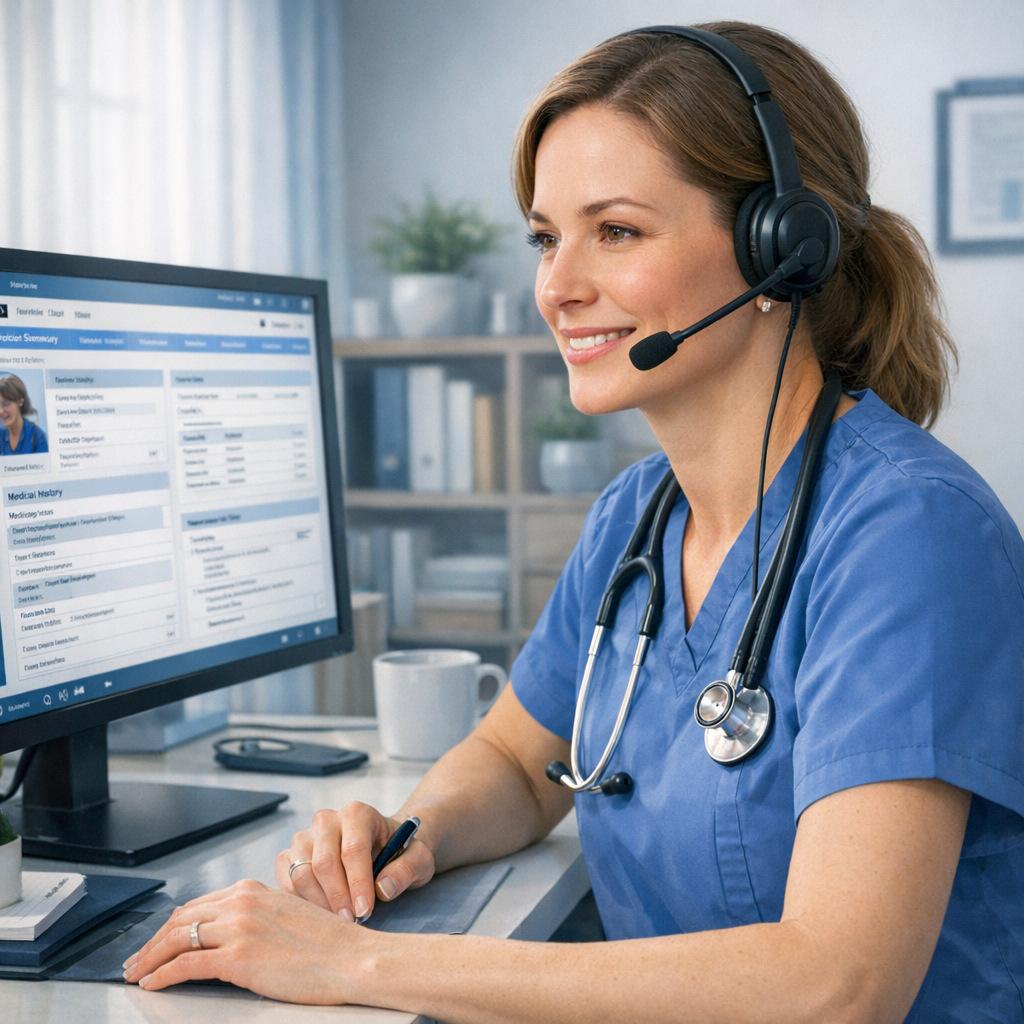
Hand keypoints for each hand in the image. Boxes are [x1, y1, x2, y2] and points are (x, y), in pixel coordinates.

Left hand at [122, 880, 361, 1001]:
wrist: (352, 959)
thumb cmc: (329, 944)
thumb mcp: (289, 915)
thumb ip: (258, 917)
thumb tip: (232, 934)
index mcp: (254, 890)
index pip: (198, 905)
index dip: (172, 925)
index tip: (159, 940)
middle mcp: (242, 903)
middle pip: (180, 919)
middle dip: (152, 941)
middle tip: (136, 959)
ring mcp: (238, 929)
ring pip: (177, 939)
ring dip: (150, 958)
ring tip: (137, 973)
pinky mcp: (237, 959)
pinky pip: (186, 965)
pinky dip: (163, 975)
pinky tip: (153, 984)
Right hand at [275, 802, 434, 921]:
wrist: (385, 848)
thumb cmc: (401, 853)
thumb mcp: (420, 858)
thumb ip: (408, 869)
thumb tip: (383, 888)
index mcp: (358, 814)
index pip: (353, 849)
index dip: (358, 883)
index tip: (365, 911)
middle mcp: (327, 820)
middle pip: (323, 862)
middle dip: (338, 898)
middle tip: (352, 922)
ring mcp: (304, 837)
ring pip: (300, 873)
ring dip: (318, 903)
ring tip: (339, 920)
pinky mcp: (289, 856)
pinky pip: (285, 881)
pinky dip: (300, 902)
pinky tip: (321, 914)